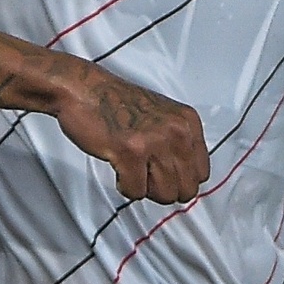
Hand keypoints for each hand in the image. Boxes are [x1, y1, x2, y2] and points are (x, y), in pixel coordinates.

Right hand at [55, 65, 207, 203]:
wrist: (82, 89)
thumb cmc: (116, 103)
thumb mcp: (162, 115)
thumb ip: (177, 140)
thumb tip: (182, 175)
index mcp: (187, 122)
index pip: (201, 173)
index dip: (180, 179)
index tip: (163, 174)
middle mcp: (176, 131)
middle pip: (186, 189)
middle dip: (163, 190)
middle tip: (145, 177)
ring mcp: (154, 142)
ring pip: (164, 194)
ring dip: (145, 189)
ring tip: (131, 171)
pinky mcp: (129, 152)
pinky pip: (136, 191)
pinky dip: (125, 187)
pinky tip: (118, 170)